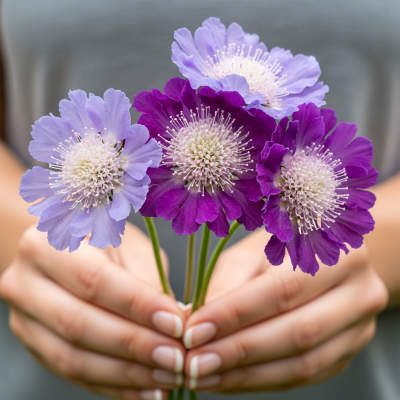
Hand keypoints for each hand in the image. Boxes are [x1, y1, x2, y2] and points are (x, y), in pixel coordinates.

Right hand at [0, 222, 184, 399]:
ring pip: (72, 358)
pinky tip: (147, 388)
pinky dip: (114, 385)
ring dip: (126, 372)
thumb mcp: (128, 246)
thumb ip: (147, 281)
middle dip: (133, 344)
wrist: (66, 253)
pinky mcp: (34, 346)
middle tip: (175, 356)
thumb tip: (175, 323)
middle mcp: (24, 282)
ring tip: (167, 375)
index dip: (137, 305)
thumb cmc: (104, 243)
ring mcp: (23, 319)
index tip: (176, 323)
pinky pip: (73, 375)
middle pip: (78, 323)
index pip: (94, 280)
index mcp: (46, 244)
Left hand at [183, 229, 387, 392]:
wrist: (325, 257)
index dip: (235, 315)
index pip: (282, 290)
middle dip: (238, 351)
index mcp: (337, 252)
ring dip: (247, 375)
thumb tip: (197, 324)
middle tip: (194, 362)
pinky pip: (305, 376)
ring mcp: (360, 327)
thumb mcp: (253, 250)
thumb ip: (228, 282)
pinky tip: (229, 379)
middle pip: (297, 333)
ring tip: (204, 375)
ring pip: (303, 364)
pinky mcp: (349, 351)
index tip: (193, 331)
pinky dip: (261, 381)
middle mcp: (360, 292)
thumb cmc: (283, 248)